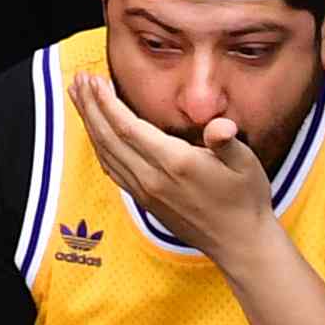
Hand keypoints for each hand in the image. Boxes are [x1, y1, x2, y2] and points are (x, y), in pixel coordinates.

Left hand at [72, 60, 283, 269]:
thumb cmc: (245, 199)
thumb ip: (227, 142)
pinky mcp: (144, 201)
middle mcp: (153, 178)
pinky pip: (113, 170)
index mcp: (175, 163)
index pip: (128, 129)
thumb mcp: (246, 164)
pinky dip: (99, 147)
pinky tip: (95, 134)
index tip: (94, 80)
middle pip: (109, 138)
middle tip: (78, 81)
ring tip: (79, 98)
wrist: (239, 243)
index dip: (107, 103)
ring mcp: (145, 192)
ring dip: (90, 124)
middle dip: (91, 107)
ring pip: (106, 153)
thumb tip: (221, 126)